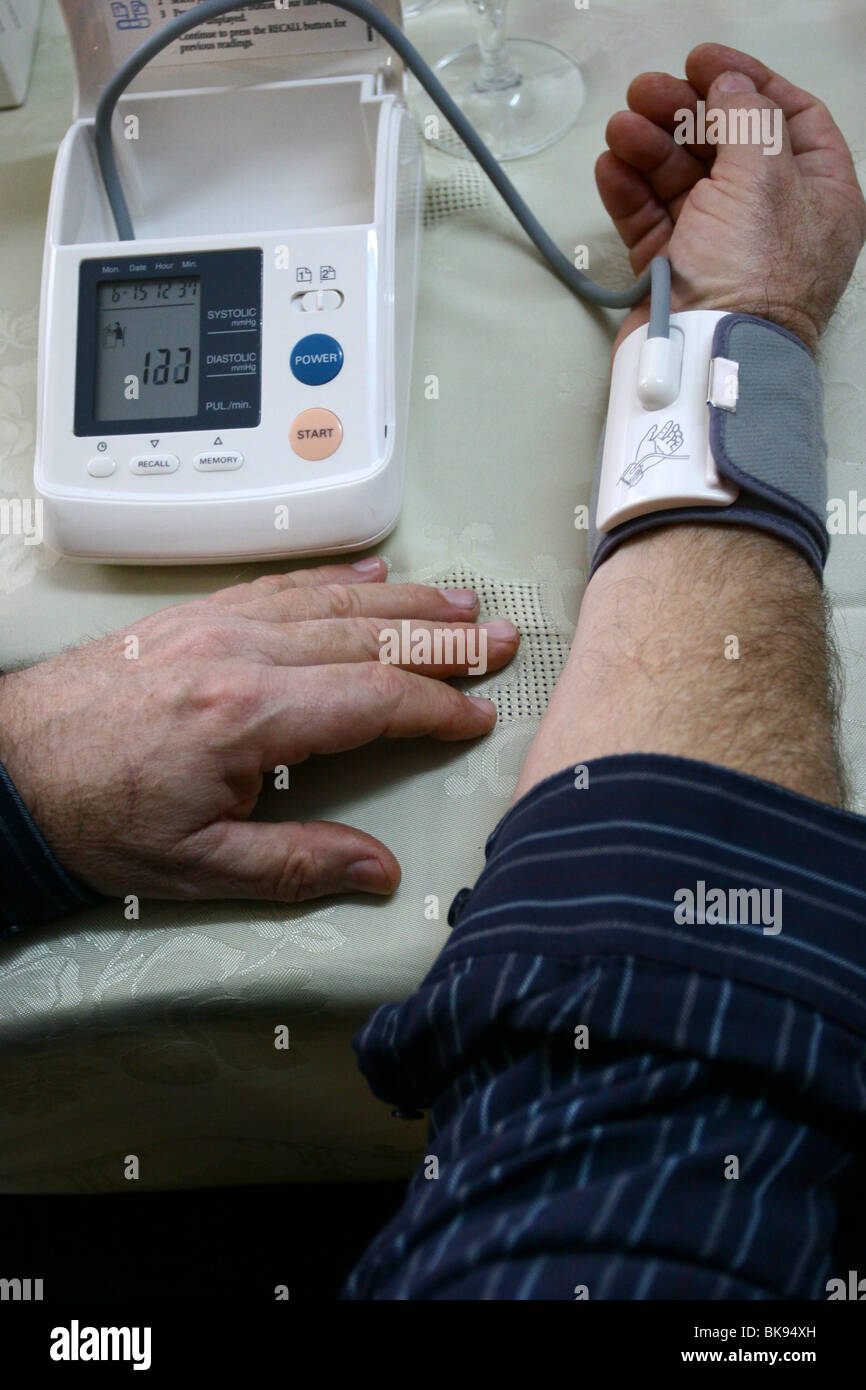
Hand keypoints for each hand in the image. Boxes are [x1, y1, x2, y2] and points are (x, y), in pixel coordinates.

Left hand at [0, 559, 518, 903]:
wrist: (10, 768)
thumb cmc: (93, 816)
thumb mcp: (198, 866)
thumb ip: (296, 864)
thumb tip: (376, 870)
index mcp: (247, 716)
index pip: (373, 699)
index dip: (436, 707)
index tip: (475, 717)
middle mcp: (238, 655)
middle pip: (366, 637)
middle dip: (440, 641)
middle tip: (496, 640)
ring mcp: (214, 627)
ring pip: (331, 600)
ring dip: (403, 601)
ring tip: (456, 603)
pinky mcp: (193, 618)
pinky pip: (279, 584)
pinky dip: (334, 578)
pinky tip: (368, 575)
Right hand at [596, 43, 865, 353]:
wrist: (712, 356)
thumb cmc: (754, 274)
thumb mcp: (764, 175)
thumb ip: (747, 118)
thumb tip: (729, 87)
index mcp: (817, 194)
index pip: (790, 119)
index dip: (747, 83)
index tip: (702, 62)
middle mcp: (772, 219)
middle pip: (727, 145)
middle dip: (684, 114)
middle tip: (644, 92)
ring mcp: (721, 247)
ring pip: (683, 182)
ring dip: (649, 148)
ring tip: (619, 129)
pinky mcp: (677, 274)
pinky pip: (653, 222)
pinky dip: (631, 193)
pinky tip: (612, 168)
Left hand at [636, 420, 685, 460]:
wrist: (643, 461)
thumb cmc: (642, 451)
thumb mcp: (645, 440)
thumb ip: (650, 433)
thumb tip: (656, 426)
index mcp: (656, 440)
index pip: (663, 432)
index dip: (667, 427)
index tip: (671, 422)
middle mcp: (661, 443)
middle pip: (668, 435)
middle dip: (673, 430)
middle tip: (676, 426)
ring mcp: (664, 448)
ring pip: (672, 441)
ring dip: (676, 436)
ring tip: (678, 432)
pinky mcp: (667, 453)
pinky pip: (674, 448)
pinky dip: (677, 444)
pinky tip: (680, 438)